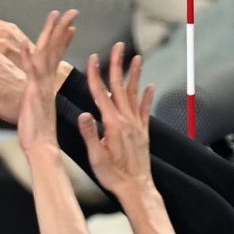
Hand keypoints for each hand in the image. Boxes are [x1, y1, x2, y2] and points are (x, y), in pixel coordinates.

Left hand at [17, 10, 78, 151]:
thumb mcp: (38, 111)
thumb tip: (40, 100)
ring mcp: (42, 86)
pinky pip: (31, 72)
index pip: (58, 57)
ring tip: (55, 15)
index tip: (71, 26)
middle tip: (71, 12)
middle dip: (63, 29)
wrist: (43, 149)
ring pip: (47, 54)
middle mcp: (48, 83)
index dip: (64, 40)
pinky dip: (27, 57)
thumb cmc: (39, 136)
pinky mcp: (34, 94)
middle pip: (56, 50)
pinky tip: (24, 44)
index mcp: (49, 86)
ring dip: (51, 34)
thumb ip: (39, 101)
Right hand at [77, 43, 153, 200]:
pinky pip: (145, 109)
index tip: (93, 58)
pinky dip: (147, 96)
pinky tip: (150, 86)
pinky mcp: (143, 132)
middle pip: (120, 87)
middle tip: (118, 46)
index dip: (96, 75)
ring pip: (134, 94)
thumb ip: (90, 134)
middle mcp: (127, 121)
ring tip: (137, 57)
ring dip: (135, 74)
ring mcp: (137, 125)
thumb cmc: (113, 176)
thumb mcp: (96, 157)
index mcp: (112, 125)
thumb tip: (84, 114)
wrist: (136, 188)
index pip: (101, 94)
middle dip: (117, 65)